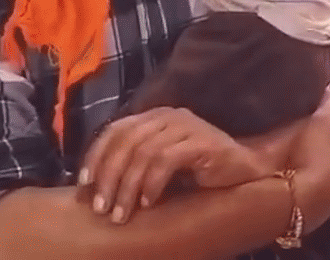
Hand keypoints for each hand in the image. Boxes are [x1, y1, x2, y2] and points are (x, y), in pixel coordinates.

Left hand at [78, 107, 267, 223]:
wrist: (245, 170)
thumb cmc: (199, 172)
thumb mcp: (159, 165)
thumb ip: (134, 163)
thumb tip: (94, 186)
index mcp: (154, 117)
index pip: (114, 130)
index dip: (95, 157)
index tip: (84, 186)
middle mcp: (168, 115)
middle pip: (125, 141)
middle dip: (108, 177)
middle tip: (102, 208)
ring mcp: (187, 125)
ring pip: (143, 153)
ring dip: (128, 186)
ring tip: (122, 213)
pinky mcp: (202, 141)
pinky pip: (167, 160)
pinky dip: (153, 183)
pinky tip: (149, 202)